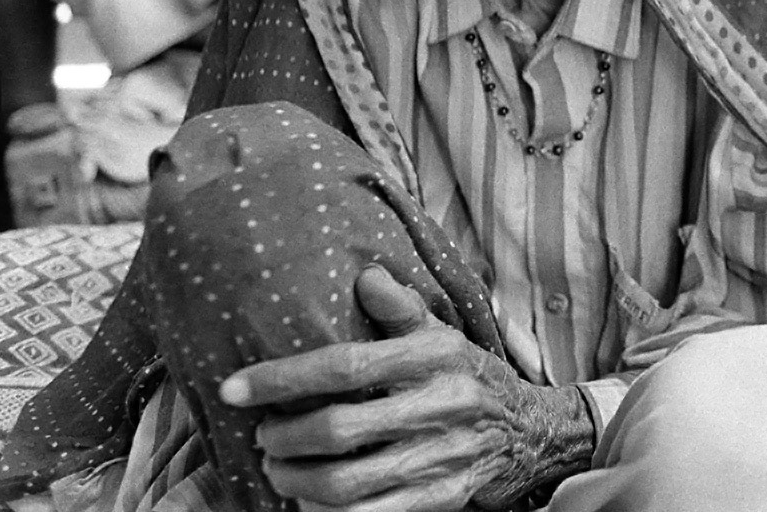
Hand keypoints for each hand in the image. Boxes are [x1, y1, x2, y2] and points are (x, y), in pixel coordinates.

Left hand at [220, 265, 592, 511]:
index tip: (234, 388)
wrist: (532, 431)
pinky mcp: (443, 498)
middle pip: (340, 429)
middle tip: (264, 437)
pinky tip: (310, 503)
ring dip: (296, 480)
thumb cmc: (471, 376)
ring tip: (279, 470)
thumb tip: (365, 276)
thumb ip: (401, 308)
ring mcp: (442, 457)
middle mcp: (441, 405)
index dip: (282, 378)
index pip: (346, 366)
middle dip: (284, 438)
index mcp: (435, 357)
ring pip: (347, 482)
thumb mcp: (443, 333)